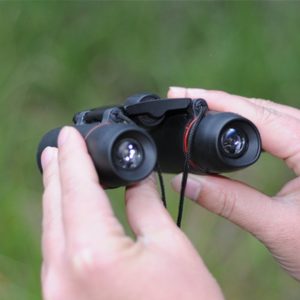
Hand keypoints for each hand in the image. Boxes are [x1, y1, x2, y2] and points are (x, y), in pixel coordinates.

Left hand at [40, 126, 223, 299]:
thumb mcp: (171, 247)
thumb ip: (146, 206)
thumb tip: (137, 179)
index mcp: (92, 252)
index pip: (76, 186)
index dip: (73, 155)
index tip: (69, 135)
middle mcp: (63, 274)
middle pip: (54, 205)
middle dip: (56, 172)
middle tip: (57, 148)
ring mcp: (58, 292)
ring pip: (51, 229)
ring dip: (55, 197)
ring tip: (58, 172)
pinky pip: (55, 252)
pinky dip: (60, 224)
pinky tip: (68, 214)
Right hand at [169, 87, 299, 280]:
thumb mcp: (277, 227)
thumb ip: (230, 202)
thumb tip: (186, 183)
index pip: (258, 115)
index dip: (217, 102)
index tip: (183, 94)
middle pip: (262, 109)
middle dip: (221, 102)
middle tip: (186, 100)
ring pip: (269, 115)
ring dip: (234, 110)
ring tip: (201, 109)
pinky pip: (275, 127)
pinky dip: (248, 124)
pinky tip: (231, 126)